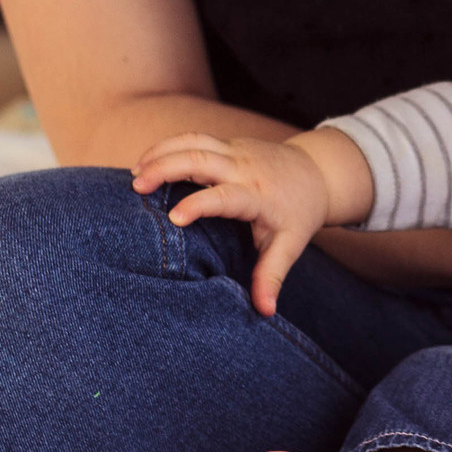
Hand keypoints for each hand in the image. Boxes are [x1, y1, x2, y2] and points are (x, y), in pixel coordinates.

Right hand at [132, 128, 355, 317]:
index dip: (199, 204)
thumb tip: (265, 311)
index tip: (174, 218)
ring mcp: (236, 150)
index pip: (225, 195)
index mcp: (258, 194)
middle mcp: (244, 166)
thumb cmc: (300, 212)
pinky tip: (147, 163)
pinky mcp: (229, 144)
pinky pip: (195, 139)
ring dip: (162, 151)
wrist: (318, 172)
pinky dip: (168, 147)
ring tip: (134, 173)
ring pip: (194, 140)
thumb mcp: (290, 244)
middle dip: (167, 167)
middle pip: (202, 157)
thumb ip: (272, 275)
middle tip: (137, 186)